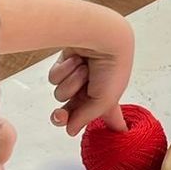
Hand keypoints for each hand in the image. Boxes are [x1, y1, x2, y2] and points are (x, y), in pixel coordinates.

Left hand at [48, 12, 133, 134]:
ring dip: (71, 83)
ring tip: (84, 70)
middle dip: (64, 113)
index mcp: (108, 99)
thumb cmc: (111, 67)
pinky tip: (76, 60)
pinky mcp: (65, 65)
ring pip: (61, 94)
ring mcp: (77, 78)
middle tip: (60, 115)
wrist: (101, 36)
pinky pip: (55, 78)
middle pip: (73, 112)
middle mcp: (93, 89)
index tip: (115, 133)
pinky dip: (64, 71)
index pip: (112, 119)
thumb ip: (85, 118)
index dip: (113, 127)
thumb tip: (69, 130)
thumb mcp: (104, 101)